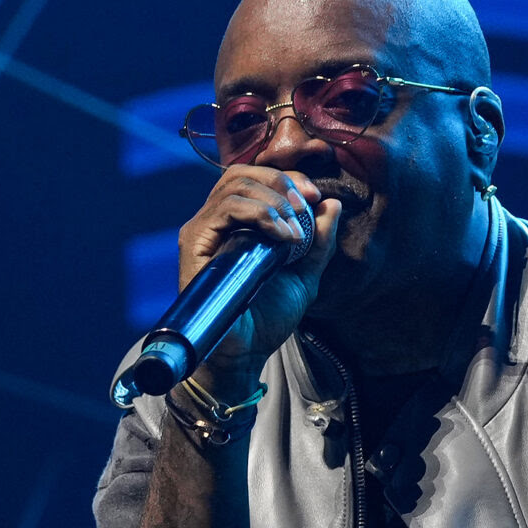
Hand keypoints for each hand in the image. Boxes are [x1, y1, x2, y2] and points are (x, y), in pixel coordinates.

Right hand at [175, 165, 341, 394]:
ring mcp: (203, 231)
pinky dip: (258, 214)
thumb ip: (319, 241)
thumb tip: (332, 204)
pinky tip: (281, 236)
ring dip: (274, 201)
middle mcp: (216, 223)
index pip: (256, 179)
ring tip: (294, 231)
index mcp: (238, 224)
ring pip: (234, 186)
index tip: (315, 196)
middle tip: (307, 205)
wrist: (246, 353)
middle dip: (281, 183)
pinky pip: (224, 210)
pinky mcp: (194, 243)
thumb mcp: (305, 275)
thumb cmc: (267, 319)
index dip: (287, 179)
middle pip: (242, 174)